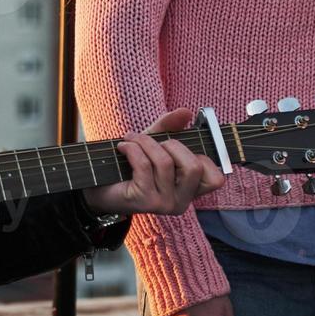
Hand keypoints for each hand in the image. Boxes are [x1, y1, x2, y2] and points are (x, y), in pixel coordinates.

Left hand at [84, 108, 226, 216]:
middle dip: (172, 144)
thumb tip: (186, 111)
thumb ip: (170, 127)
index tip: (177, 146)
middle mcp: (181, 201)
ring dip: (146, 143)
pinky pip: (144, 166)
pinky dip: (132, 149)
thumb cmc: (130, 165)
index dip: (201, 156)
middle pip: (194, 167)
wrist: (98, 187)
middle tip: (153, 142)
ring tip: (131, 139)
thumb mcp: (153, 143)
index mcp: (190, 191)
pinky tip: (123, 147)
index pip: (216, 179)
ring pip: (165, 163)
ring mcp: (164, 204)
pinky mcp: (144, 201)